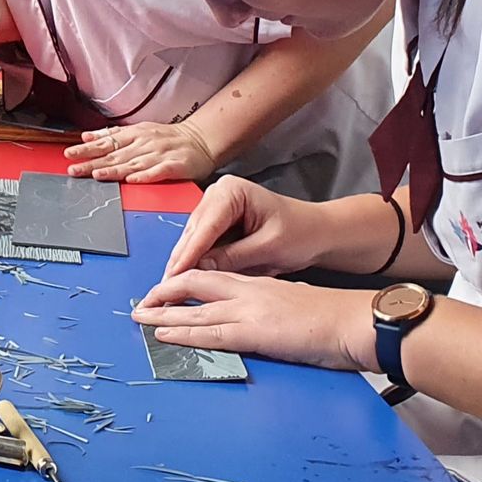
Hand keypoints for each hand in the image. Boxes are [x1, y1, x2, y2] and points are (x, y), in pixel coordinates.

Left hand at [65, 121, 213, 181]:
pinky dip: (145, 175)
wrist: (201, 140)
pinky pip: (158, 171)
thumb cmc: (168, 137)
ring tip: (96, 175)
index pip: (106, 143)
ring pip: (132, 163)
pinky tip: (133, 180)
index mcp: (135, 135)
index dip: (87, 149)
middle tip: (73, 169)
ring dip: (113, 170)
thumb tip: (87, 136)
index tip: (70, 154)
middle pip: (114, 155)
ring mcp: (159, 155)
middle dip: (92, 163)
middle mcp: (144, 144)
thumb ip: (112, 134)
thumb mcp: (138, 130)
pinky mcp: (174, 166)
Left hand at [133, 271, 376, 372]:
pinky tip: (162, 333)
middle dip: (166, 293)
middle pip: (196, 285)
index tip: (169, 289)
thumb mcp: (298, 304)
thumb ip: (276, 307)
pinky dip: (182, 334)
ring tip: (139, 316)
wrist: (355, 321)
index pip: (214, 277)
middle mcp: (249, 291)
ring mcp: (249, 310)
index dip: (188, 282)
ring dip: (163, 314)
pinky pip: (209, 333)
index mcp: (260, 284)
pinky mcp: (253, 332)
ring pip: (195, 310)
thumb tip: (267, 319)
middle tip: (142, 301)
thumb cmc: (336, 317)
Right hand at [157, 176, 349, 280]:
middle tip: (165, 290)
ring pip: (192, 240)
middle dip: (181, 261)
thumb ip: (233, 257)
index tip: (173, 277)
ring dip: (184, 264)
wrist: (316, 232)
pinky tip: (186, 281)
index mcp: (232, 191)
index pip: (205, 226)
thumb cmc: (301, 233)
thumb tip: (199, 269)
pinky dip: (195, 262)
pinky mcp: (216, 222)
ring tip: (170, 290)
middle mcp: (218, 194)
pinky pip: (201, 244)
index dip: (188, 255)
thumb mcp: (268, 248)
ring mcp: (215, 207)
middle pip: (193, 233)